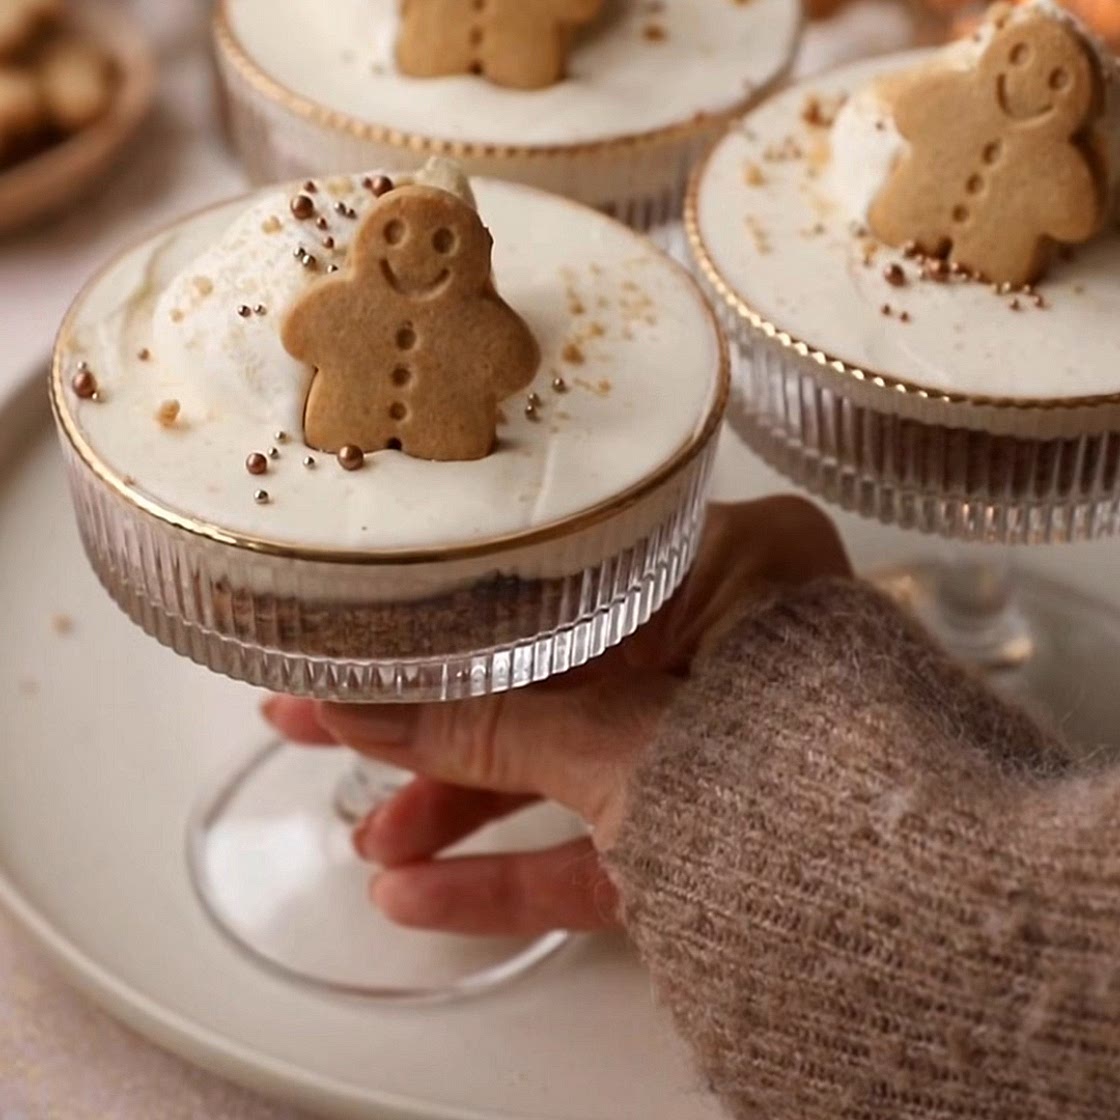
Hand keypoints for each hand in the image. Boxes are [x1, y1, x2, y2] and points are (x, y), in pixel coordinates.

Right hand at [264, 498, 851, 937]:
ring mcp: (724, 738)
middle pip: (552, 676)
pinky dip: (519, 871)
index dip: (456, 619)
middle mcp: (734, 641)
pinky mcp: (714, 830)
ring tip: (377, 835)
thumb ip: (488, 722)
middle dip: (437, 721)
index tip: (378, 635)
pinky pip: (603, 840)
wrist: (916, 927)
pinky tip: (427, 893)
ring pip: (570, 763)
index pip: (560, 587)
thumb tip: (366, 707)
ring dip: (467, 807)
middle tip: (333, 721)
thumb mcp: (618, 736)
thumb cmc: (807, 779)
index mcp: (734, 567)